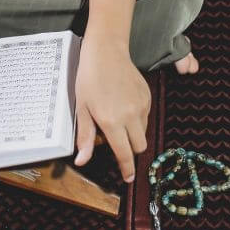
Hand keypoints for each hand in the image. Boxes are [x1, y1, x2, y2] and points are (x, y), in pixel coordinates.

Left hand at [73, 35, 150, 181]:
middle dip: (131, 150)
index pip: (124, 153)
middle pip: (139, 146)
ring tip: (118, 120)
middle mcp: (130, 116)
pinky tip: (124, 106)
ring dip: (134, 133)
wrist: (106, 52)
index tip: (129, 177)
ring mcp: (141, 105)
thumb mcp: (82, 108)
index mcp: (111, 121)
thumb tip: (82, 161)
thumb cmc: (89, 79)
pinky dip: (137, 118)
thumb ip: (85, 136)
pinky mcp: (147, 96)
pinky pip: (146, 116)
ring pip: (143, 131)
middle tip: (118, 144)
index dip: (127, 168)